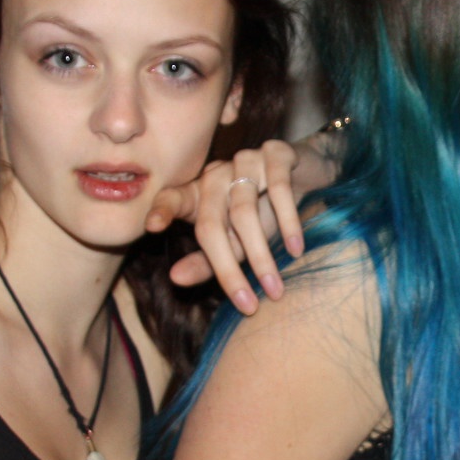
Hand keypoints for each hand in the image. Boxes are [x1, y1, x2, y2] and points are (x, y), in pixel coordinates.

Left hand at [146, 140, 306, 311]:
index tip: (152, 227)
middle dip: (229, 269)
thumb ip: (207, 261)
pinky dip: (288, 224)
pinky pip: (279, 189)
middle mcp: (216, 175)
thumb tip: (175, 278)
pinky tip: (296, 249)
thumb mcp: (236, 242)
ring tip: (275, 288)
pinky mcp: (276, 152)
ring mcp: (244, 160)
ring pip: (245, 211)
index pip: (172, 199)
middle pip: (211, 224)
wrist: (307, 179)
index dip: (162, 210)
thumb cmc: (264, 213)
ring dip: (262, 254)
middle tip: (249, 306)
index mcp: (199, 194)